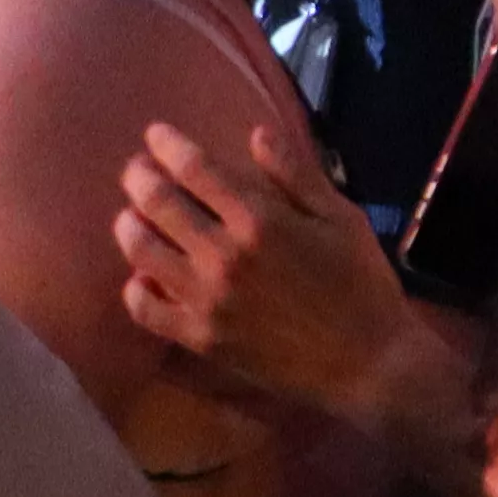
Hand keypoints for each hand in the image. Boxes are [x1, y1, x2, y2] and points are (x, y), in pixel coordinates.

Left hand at [107, 123, 409, 419]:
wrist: (368, 363)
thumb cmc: (362, 284)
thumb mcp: (343, 219)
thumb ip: (297, 175)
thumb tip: (256, 133)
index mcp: (261, 220)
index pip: (196, 169)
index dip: (169, 144)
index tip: (156, 134)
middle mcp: (224, 255)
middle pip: (157, 203)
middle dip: (139, 177)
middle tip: (137, 170)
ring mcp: (207, 299)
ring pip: (141, 252)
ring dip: (129, 225)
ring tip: (131, 217)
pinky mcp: (200, 337)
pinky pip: (145, 309)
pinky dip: (135, 288)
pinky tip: (142, 278)